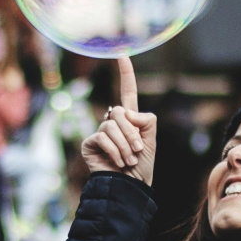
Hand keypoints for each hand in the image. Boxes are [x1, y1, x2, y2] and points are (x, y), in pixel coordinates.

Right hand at [81, 57, 157, 185]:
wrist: (129, 186)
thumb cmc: (141, 166)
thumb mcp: (151, 140)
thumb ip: (145, 120)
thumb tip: (124, 113)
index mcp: (130, 118)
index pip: (127, 91)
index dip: (126, 73)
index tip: (122, 54)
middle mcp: (113, 122)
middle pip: (121, 111)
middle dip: (132, 133)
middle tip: (137, 151)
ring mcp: (100, 131)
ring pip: (113, 124)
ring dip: (125, 145)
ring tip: (128, 160)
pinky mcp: (90, 142)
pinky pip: (103, 135)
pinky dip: (115, 150)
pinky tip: (118, 162)